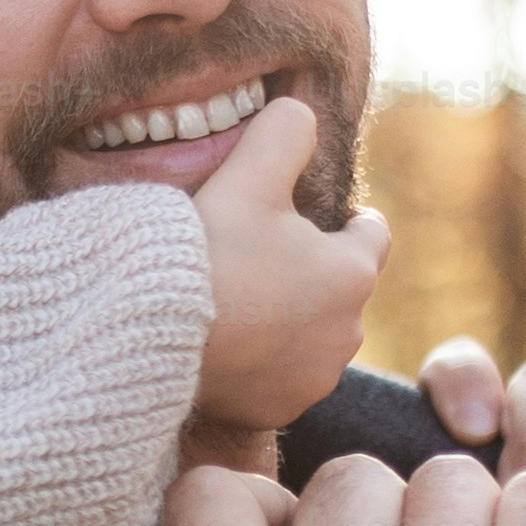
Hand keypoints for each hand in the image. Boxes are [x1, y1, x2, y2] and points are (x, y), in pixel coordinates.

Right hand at [188, 99, 390, 433]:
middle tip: (259, 255)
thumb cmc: (207, 251)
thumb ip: (286, 131)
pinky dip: (260, 361)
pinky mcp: (277, 410)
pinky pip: (278, 377)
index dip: (350, 218)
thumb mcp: (249, 173)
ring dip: (287, 320)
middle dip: (310, 272)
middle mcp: (347, 332)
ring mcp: (313, 378)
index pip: (372, 233)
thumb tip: (301, 114)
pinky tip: (222, 344)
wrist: (152, 332)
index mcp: (351, 272)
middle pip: (339, 288)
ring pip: (311, 336)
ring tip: (237, 302)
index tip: (327, 215)